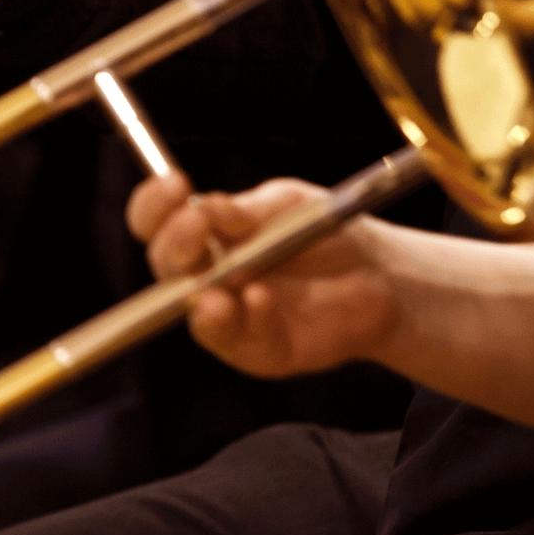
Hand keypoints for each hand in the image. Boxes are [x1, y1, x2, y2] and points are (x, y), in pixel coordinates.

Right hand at [126, 173, 397, 377]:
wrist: (380, 275)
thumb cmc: (325, 233)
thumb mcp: (289, 204)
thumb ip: (249, 209)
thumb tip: (210, 208)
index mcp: (204, 233)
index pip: (155, 221)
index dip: (153, 205)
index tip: (175, 184)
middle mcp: (206, 275)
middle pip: (164, 264)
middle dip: (175, 244)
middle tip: (200, 225)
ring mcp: (230, 315)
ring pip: (192, 312)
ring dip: (200, 296)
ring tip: (219, 287)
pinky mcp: (258, 350)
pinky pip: (240, 342)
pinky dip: (249, 318)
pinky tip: (263, 298)